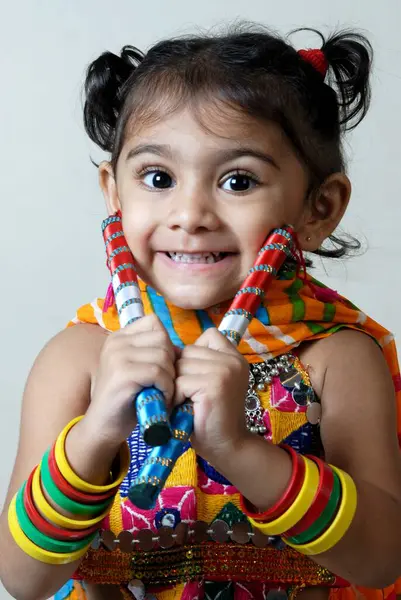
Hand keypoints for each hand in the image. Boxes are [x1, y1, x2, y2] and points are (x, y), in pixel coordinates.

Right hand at [85, 314, 175, 446]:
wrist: (104, 426)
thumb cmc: (127, 399)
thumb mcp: (138, 368)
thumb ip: (152, 352)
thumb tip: (182, 349)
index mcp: (119, 337)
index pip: (154, 322)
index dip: (166, 344)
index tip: (163, 366)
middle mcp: (116, 342)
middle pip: (162, 338)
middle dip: (171, 362)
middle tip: (166, 383)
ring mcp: (117, 356)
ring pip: (162, 356)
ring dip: (170, 377)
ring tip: (163, 392)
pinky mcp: (122, 374)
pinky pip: (158, 372)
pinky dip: (166, 387)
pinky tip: (161, 398)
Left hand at [174, 328, 249, 467]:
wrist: (227, 447)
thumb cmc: (211, 415)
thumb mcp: (208, 382)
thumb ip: (196, 363)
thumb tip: (166, 349)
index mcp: (235, 356)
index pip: (209, 335)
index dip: (193, 355)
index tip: (195, 378)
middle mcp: (233, 360)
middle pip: (189, 351)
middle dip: (180, 374)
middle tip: (186, 396)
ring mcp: (225, 371)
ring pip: (181, 366)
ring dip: (175, 386)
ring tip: (184, 403)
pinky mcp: (214, 385)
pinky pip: (180, 382)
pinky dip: (176, 397)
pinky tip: (184, 410)